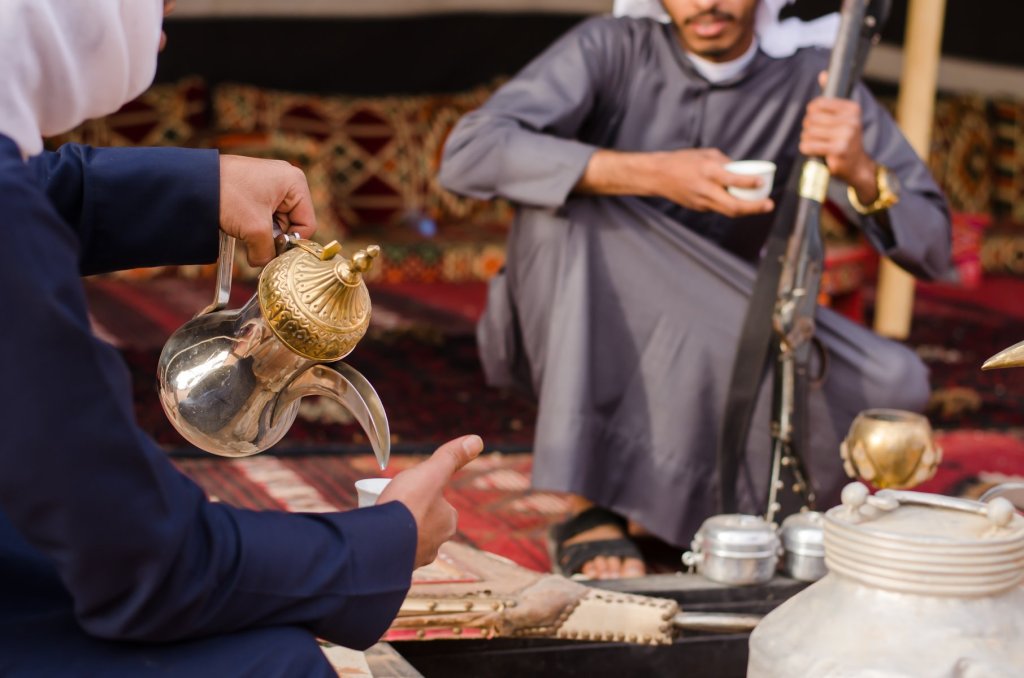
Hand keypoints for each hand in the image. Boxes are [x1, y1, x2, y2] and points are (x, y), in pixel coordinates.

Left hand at [218, 155, 317, 265]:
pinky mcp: (253, 189)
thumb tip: (266, 265)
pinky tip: (239, 227)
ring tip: (244, 232)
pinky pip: (261, 215)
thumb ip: (268, 253)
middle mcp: (286, 180)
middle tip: (256, 243)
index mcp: (295, 183)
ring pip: (275, 222)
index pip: (307, 225)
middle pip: (291, 224)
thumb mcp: (254, 229)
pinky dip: (252, 226)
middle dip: (274, 238)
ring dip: (261, 233)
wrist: (191, 181)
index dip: (293, 243)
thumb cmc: (229, 196)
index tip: (275, 253)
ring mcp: (269, 183)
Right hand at [377, 434, 483, 567]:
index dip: (423, 493)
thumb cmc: (407, 506)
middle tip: (390, 505)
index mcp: (448, 522)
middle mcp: (436, 544)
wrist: (378, 544)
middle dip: (409, 515)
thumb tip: (476, 440)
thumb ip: (451, 457)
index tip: (407, 491)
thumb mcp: (430, 473)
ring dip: (397, 531)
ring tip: (380, 522)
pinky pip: (393, 553)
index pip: (440, 503)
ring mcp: (416, 558)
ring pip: (408, 539)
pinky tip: (375, 539)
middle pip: (423, 522)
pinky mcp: (397, 568)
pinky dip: (386, 545)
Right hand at [651, 148, 774, 216]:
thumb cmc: (682, 161)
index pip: (733, 180)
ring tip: (760, 206)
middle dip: (754, 208)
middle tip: (769, 205)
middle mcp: (706, 189)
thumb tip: (741, 170)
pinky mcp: (699, 207)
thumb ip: (725, 162)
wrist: (658, 176)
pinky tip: (740, 203)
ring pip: (728, 211)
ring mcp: (701, 202)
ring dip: (746, 210)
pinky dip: (731, 206)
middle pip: (733, 206)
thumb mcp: (706, 154)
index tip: (762, 182)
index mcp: (708, 172)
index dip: (750, 183)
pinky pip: (719, 208)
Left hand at [799, 72, 877, 203]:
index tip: (819, 122)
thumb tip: (822, 74)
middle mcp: (851, 120)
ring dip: (807, 140)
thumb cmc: (844, 139)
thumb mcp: (841, 116)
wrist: (857, 166)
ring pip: (808, 133)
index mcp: (851, 108)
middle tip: (817, 136)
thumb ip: (830, 97)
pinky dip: (807, 150)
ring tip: (817, 144)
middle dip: (808, 129)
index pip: (817, 104)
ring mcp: (845, 135)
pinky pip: (809, 146)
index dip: (811, 114)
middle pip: (810, 119)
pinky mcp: (838, 149)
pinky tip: (815, 151)